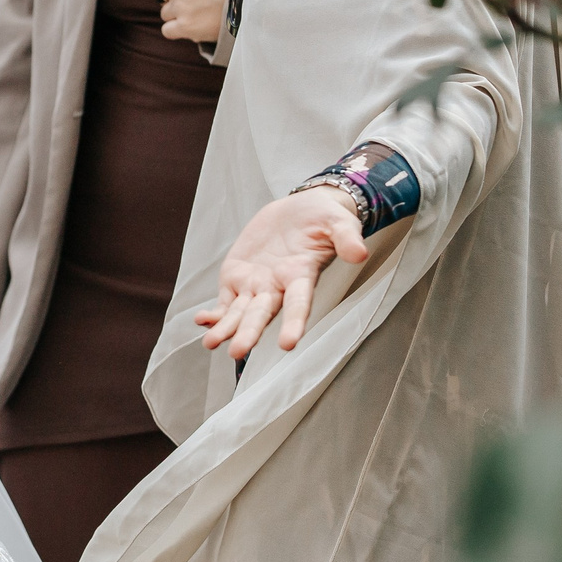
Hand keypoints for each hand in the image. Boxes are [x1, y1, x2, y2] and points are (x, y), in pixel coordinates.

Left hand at [196, 187, 369, 360]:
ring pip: (240, 313)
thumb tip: (359, 253)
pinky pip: (225, 302)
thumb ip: (346, 237)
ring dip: (226, 329)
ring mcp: (256, 284)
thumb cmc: (323, 219)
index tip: (288, 343)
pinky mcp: (238, 277)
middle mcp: (278, 286)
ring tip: (211, 343)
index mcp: (302, 275)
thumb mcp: (338, 222)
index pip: (299, 304)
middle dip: (250, 332)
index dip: (294, 322)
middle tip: (237, 351)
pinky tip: (202, 322)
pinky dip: (214, 313)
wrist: (300, 210)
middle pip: (263, 314)